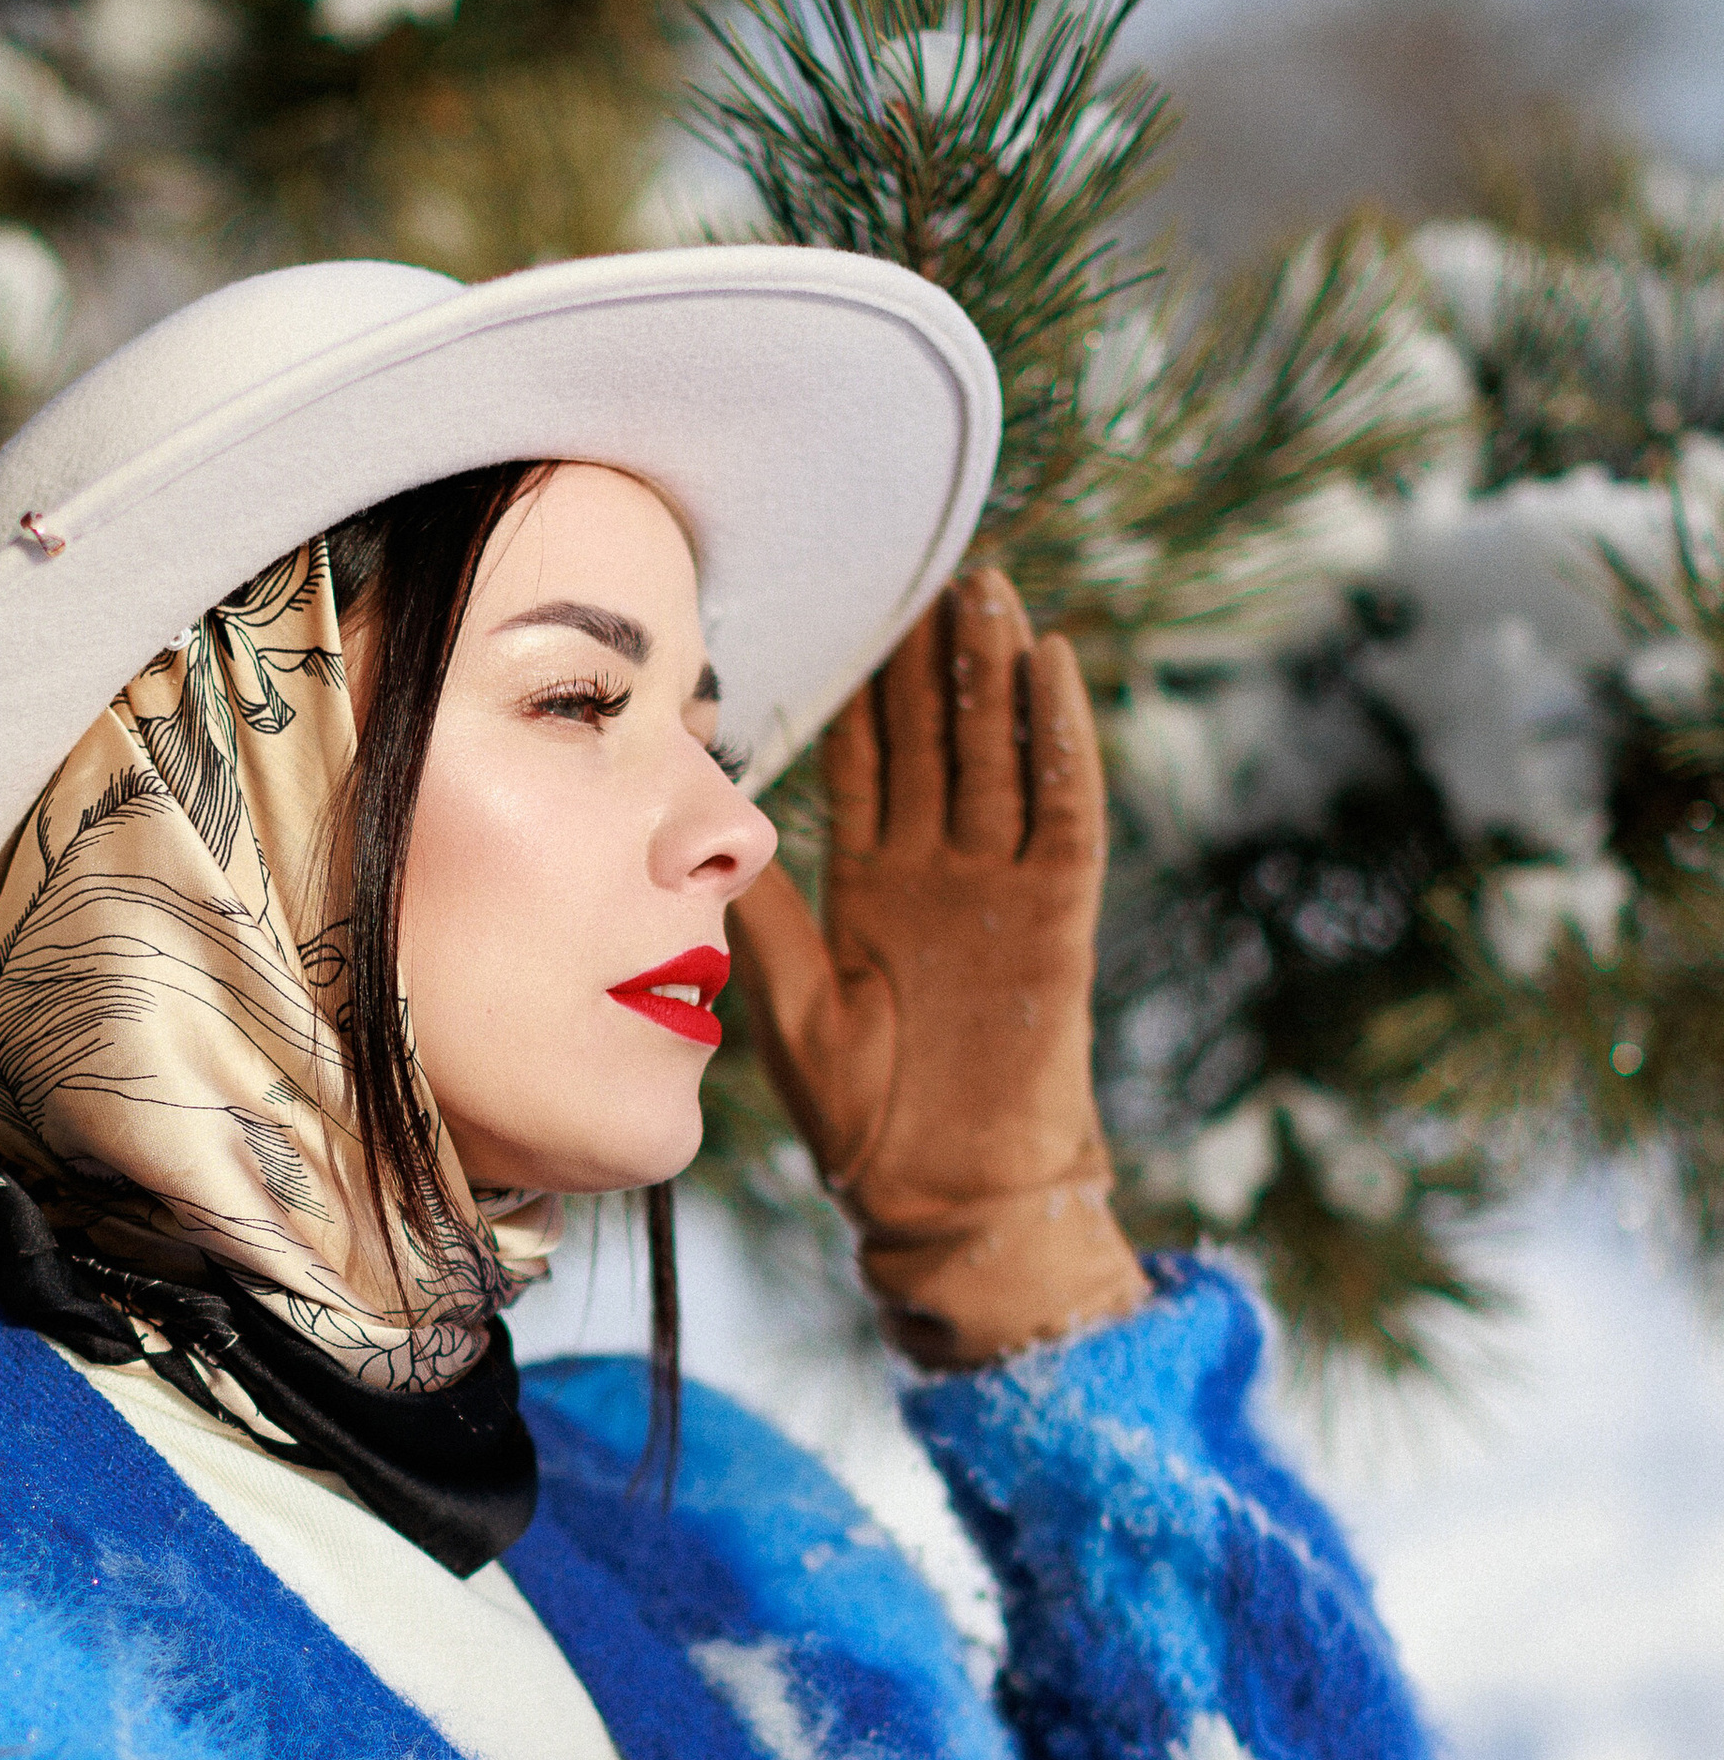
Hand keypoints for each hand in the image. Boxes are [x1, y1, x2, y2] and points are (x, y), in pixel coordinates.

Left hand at [727, 567, 1146, 1369]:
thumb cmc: (860, 1115)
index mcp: (877, 889)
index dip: (871, 692)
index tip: (860, 612)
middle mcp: (943, 876)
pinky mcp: (1055, 919)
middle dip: (939, 659)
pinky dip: (1061, 740)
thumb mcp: (787, 1000)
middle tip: (938, 566)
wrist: (940, 1193)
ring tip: (989, 590)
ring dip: (998, 676)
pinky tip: (1052, 668)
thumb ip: (761, 913)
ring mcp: (1003, 891)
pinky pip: (1064, 812)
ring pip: (1001, 756)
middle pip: (943, 741)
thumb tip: (696, 833)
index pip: (873, 765)